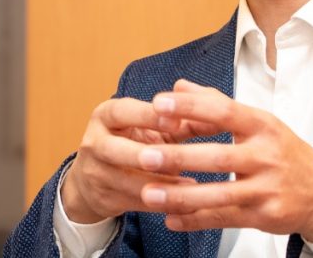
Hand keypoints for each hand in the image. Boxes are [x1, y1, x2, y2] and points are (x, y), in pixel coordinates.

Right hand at [61, 97, 204, 222]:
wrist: (96, 178)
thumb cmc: (134, 141)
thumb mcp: (153, 126)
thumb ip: (183, 117)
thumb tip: (218, 110)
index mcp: (106, 115)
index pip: (123, 111)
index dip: (148, 116)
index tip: (176, 121)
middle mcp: (94, 142)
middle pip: (113, 148)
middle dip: (141, 153)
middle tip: (174, 155)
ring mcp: (96, 173)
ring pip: (126, 181)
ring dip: (160, 184)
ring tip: (192, 186)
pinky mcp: (104, 198)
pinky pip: (135, 203)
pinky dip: (163, 204)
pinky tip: (187, 204)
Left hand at [136, 80, 312, 241]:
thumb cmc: (285, 153)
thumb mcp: (259, 123)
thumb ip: (216, 104)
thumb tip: (179, 86)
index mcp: (263, 125)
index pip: (224, 111)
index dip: (190, 107)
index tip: (159, 104)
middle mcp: (266, 155)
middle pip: (218, 156)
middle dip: (179, 156)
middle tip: (145, 155)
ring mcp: (267, 188)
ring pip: (219, 193)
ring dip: (181, 195)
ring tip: (149, 194)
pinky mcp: (265, 215)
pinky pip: (224, 219)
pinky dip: (196, 220)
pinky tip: (171, 219)